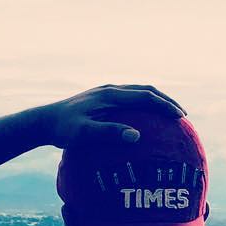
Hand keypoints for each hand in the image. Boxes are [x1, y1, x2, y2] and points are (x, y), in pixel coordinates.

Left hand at [39, 84, 185, 148]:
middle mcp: (110, 90)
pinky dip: (142, 107)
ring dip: (155, 102)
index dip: (164, 105)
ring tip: (169, 117)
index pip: (145, 96)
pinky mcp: (102, 100)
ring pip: (138, 93)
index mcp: (109, 95)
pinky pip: (129, 100)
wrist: (43, 122)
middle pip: (146, 90)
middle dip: (166, 101)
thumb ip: (109, 133)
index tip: (180, 117)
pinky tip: (145, 124)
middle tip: (181, 116)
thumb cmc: (62, 131)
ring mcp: (106, 93)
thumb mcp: (84, 134)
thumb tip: (136, 136)